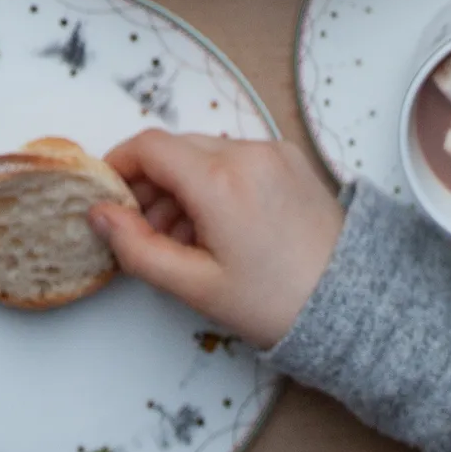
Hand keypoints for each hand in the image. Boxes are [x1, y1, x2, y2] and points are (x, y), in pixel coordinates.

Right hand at [87, 131, 344, 348]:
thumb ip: (136, 248)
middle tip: (142, 231)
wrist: (351, 305)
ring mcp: (272, 151)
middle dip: (149, 183)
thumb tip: (99, 214)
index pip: (149, 147)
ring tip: (182, 239)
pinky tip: (216, 227)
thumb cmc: (274, 302)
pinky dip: (214, 182)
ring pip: (204, 153)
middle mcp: (247, 152)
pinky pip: (236, 158)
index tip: (105, 195)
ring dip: (181, 185)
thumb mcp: (195, 286)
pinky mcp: (290, 159)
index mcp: (220, 180)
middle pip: (175, 148)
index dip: (118, 165)